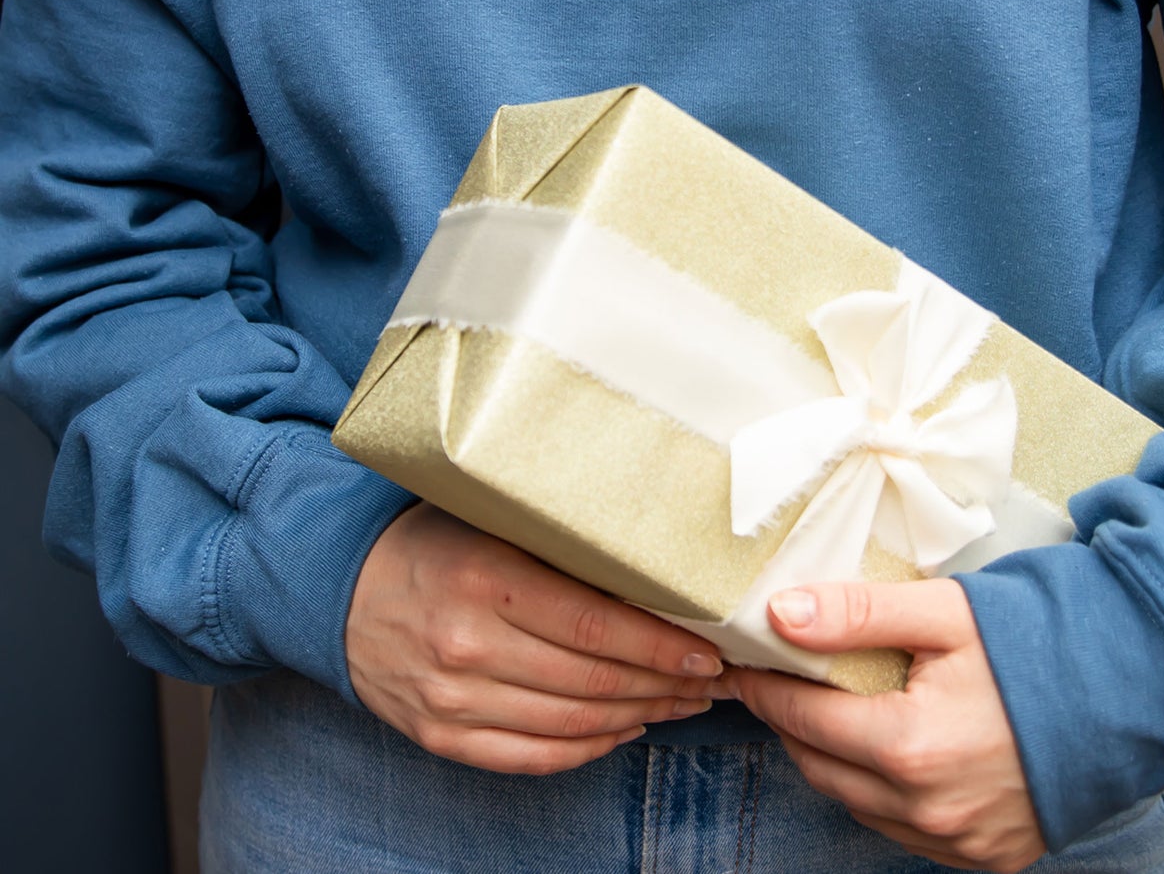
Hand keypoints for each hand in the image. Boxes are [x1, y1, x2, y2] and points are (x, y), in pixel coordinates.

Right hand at [345, 502, 723, 773]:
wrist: (338, 589)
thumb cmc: (428, 543)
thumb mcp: (488, 522)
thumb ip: (555, 544)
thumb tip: (649, 563)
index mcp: (486, 580)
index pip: (595, 624)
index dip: (659, 645)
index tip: (705, 648)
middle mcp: (468, 646)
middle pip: (593, 681)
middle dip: (664, 684)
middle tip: (709, 678)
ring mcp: (453, 700)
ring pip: (572, 725)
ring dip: (640, 717)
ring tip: (681, 703)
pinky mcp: (441, 736)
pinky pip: (533, 758)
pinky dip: (588, 750)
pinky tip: (624, 729)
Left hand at [718, 579, 1045, 872]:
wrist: (1130, 694)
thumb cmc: (1037, 645)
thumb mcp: (944, 611)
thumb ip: (857, 614)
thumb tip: (780, 614)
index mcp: (912, 747)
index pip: (804, 716)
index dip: (766, 687)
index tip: (742, 664)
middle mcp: (929, 809)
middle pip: (821, 766)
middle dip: (790, 721)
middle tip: (776, 680)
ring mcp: (958, 841)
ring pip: (856, 803)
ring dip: (831, 758)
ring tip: (826, 709)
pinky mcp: (985, 856)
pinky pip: (901, 829)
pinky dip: (878, 793)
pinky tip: (884, 751)